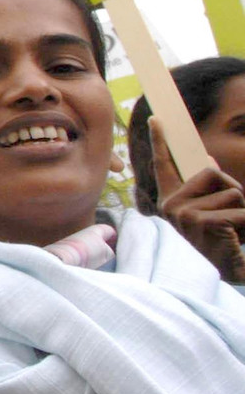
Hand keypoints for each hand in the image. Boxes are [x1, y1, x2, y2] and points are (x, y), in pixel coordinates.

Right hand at [151, 118, 244, 282]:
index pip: (164, 165)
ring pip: (231, 191)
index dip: (160, 140)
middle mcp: (171, 205)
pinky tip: (234, 241)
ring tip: (233, 234)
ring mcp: (183, 213)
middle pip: (212, 173)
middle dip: (234, 192)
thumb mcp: (213, 213)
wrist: (227, 276)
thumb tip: (208, 161)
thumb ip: (208, 189)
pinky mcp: (200, 221)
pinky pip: (237, 208)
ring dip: (244, 212)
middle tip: (231, 221)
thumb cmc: (220, 246)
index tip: (157, 117)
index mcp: (171, 201)